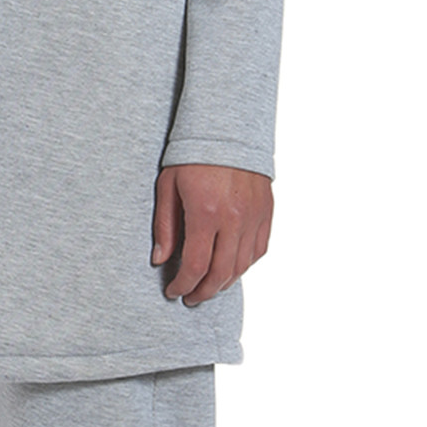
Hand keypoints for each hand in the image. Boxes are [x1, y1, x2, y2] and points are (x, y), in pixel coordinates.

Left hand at [151, 163, 272, 305]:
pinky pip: (259, 250)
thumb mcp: (168, 186)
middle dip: (204, 292)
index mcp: (205, 213)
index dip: (183, 285)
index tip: (174, 291)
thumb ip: (165, 226)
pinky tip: (231, 267)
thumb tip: (160, 260)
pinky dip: (245, 265)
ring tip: (209, 287)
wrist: (227, 129)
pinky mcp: (266, 212)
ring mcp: (253, 216)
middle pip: (221, 274)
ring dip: (225, 283)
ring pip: (242, 266)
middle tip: (191, 297)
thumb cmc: (192, 155)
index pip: (195, 266)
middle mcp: (233, 219)